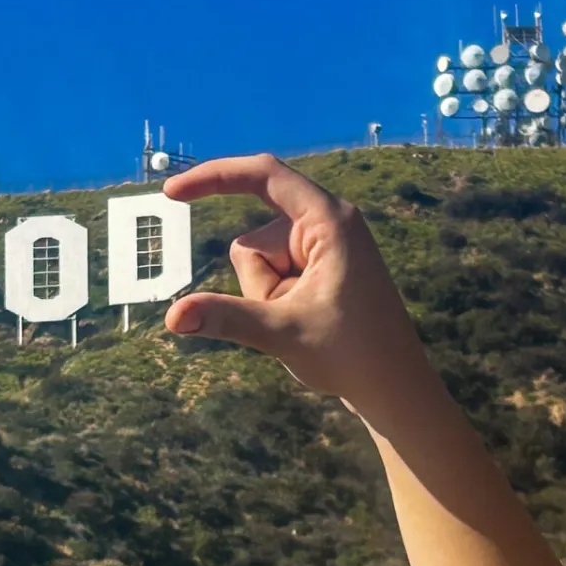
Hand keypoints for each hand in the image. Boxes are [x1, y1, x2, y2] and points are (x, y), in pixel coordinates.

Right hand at [161, 153, 438, 417]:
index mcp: (330, 220)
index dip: (215, 177)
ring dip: (268, 296)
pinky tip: (308, 323)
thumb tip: (173, 316)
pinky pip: (274, 275)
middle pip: (255, 239)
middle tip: (295, 316)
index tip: (171, 193)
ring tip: (306, 322)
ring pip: (260, 262)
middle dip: (259, 282)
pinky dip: (276, 300)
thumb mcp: (283, 333)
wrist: (394, 389)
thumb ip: (227, 318)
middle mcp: (328, 223)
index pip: (264, 176)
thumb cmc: (352, 356)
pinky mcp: (321, 266)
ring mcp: (324, 246)